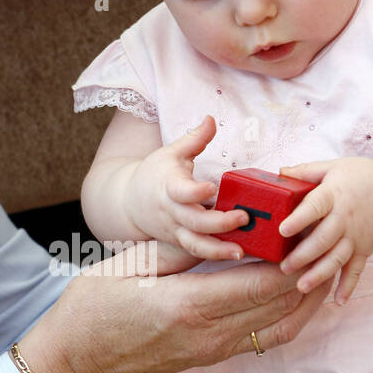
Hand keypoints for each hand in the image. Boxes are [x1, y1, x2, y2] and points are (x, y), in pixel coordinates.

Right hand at [17, 243, 329, 372]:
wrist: (74, 365)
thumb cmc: (90, 311)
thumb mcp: (129, 266)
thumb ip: (179, 250)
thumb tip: (224, 233)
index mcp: (188, 304)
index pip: (263, 281)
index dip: (294, 256)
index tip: (308, 228)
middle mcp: (208, 333)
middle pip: (280, 303)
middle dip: (308, 270)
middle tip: (324, 238)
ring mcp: (211, 350)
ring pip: (280, 326)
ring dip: (304, 298)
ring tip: (321, 265)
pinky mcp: (210, 357)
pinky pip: (263, 338)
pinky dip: (288, 316)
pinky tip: (295, 295)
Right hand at [127, 113, 251, 260]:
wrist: (129, 202)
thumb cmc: (155, 174)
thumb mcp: (172, 152)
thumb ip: (195, 138)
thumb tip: (211, 118)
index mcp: (169, 186)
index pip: (180, 191)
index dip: (195, 192)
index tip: (212, 188)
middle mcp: (172, 211)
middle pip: (194, 221)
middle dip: (219, 223)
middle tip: (243, 217)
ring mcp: (175, 229)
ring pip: (195, 243)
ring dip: (218, 250)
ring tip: (240, 251)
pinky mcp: (180, 241)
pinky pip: (197, 251)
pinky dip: (215, 254)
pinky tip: (236, 253)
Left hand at [277, 157, 372, 302]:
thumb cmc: (362, 176)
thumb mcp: (334, 167)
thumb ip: (306, 171)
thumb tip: (279, 172)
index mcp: (334, 195)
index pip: (315, 207)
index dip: (299, 219)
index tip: (283, 230)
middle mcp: (345, 218)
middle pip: (323, 239)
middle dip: (303, 255)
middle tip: (284, 267)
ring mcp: (356, 236)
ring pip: (337, 258)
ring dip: (320, 274)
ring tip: (301, 286)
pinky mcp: (365, 249)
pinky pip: (356, 270)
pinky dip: (349, 286)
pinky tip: (338, 301)